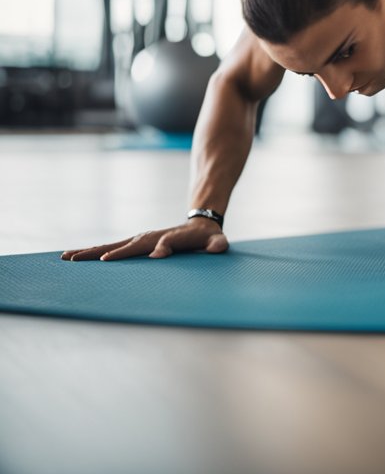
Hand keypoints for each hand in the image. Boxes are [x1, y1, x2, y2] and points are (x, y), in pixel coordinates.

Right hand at [60, 219, 228, 261]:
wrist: (201, 226)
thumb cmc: (210, 238)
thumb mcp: (217, 241)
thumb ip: (217, 244)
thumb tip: (213, 247)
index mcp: (168, 238)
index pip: (155, 245)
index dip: (144, 250)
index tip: (117, 258)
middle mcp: (149, 237)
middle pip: (122, 245)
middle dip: (100, 252)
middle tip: (76, 259)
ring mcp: (139, 239)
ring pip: (111, 246)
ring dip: (89, 252)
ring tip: (66, 258)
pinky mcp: (134, 243)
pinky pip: (111, 248)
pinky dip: (93, 253)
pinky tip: (75, 258)